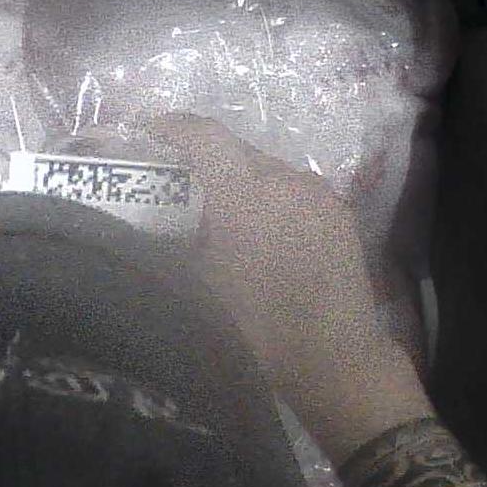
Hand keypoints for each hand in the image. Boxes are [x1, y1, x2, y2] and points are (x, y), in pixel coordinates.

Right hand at [148, 115, 431, 462]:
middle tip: (176, 186)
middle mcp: (286, 180)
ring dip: (238, 182)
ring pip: (266, 169)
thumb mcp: (198, 287)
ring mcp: (318, 193)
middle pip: (236, 150)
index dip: (171, 127)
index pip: (204, 136)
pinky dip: (268, 198)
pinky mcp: (339, 211)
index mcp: (246, 195)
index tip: (147, 134)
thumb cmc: (257, 329)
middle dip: (202, 160)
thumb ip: (177, 240)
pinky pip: (293, 189)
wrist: (335, 359)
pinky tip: (259, 233)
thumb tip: (157, 217)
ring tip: (218, 216)